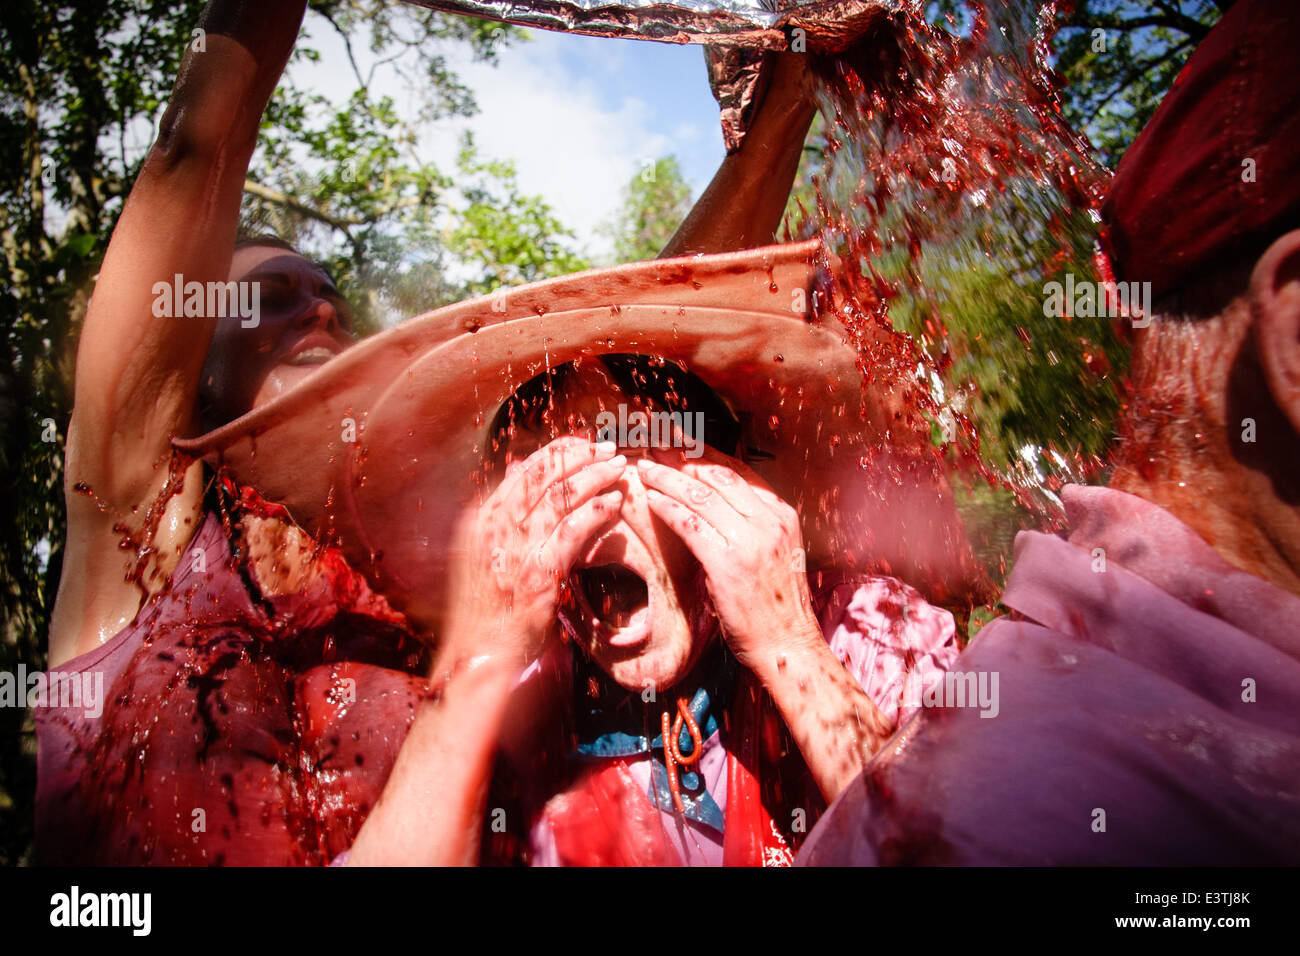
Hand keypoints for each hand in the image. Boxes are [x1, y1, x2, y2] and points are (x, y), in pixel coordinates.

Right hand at [440, 437, 625, 671]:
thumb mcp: (487, 554)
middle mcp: (493, 527)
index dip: (560, 451)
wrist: (478, 658)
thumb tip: (521, 470)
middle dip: (581, 456)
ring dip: (595, 476)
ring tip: (619, 469)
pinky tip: (614, 503)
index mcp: (482, 519)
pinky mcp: (536, 574)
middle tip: (610, 450)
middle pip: (543, 474)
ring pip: (560, 496)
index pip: (525, 469)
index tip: (586, 445)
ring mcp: (512, 550)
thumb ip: (506, 516)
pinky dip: (596, 511)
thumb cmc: (489, 610)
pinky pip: (572, 530)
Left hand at [635, 448, 821, 670]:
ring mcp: (752, 541)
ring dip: (667, 477)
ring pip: (700, 495)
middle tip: (653, 443)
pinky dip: (667, 509)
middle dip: (680, 456)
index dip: (703, 453)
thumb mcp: (774, 553)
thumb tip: (714, 500)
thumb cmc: (775, 605)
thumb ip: (751, 524)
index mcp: (781, 514)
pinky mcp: (729, 564)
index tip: (678, 440)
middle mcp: (770, 521)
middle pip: (716, 475)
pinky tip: (650, 499)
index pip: (737, 470)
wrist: (789, 645)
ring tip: (644, 466)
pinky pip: (691, 525)